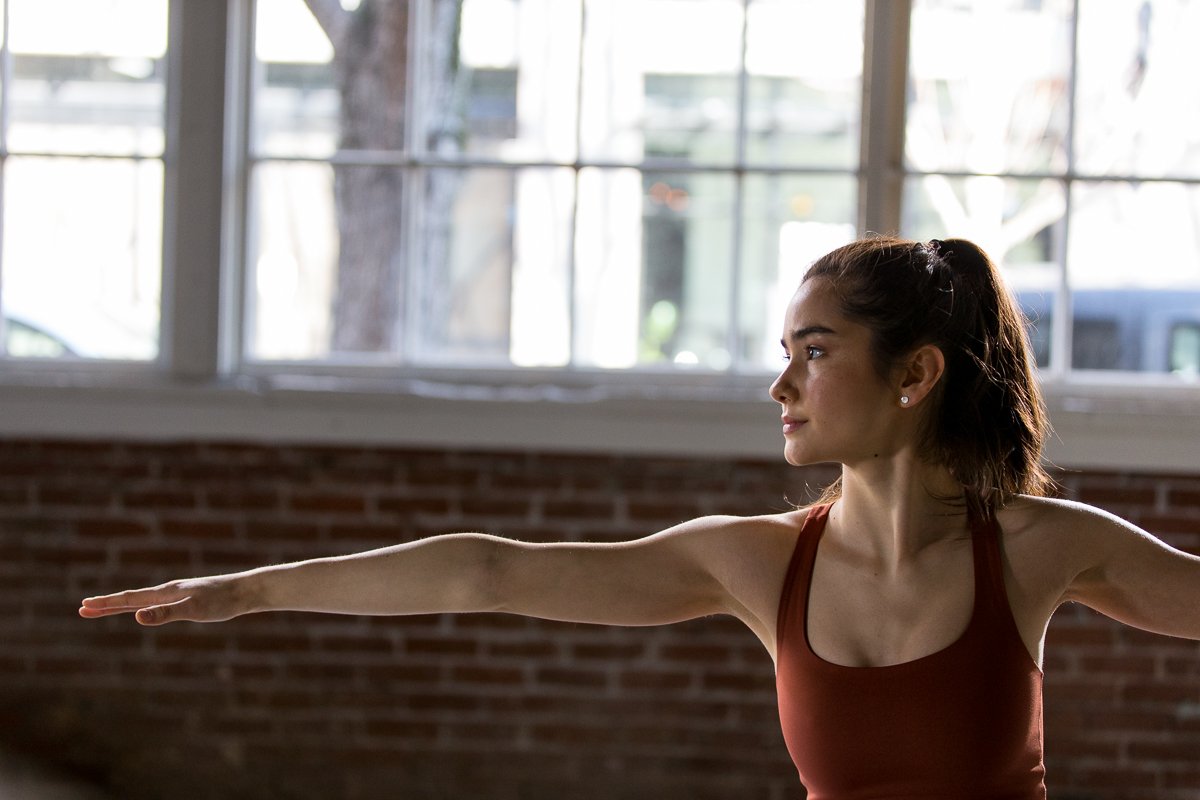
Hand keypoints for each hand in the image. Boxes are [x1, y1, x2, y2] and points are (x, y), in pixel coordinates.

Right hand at [78, 574, 254, 625]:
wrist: (248, 590)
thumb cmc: (223, 601)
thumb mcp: (193, 611)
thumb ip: (165, 614)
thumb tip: (137, 617)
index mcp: (166, 593)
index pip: (129, 599)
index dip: (106, 604)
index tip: (83, 606)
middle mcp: (170, 591)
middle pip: (132, 599)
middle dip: (107, 605)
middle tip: (82, 608)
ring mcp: (179, 594)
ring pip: (145, 601)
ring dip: (123, 605)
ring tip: (107, 608)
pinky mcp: (190, 599)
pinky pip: (160, 604)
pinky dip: (145, 607)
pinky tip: (147, 609)